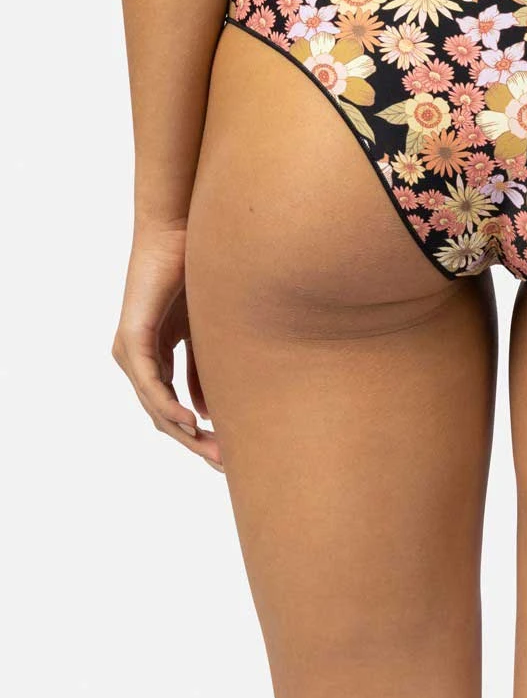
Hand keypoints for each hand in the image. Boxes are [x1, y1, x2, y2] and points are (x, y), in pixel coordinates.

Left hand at [112, 223, 221, 468]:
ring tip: (213, 450)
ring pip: (154, 405)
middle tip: (222, 464)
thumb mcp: (208, 331)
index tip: (226, 453)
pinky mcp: (131, 338)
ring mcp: (130, 350)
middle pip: (163, 415)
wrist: (181, 233)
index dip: (199, 433)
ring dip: (185, 431)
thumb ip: (207, 369)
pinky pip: (149, 383)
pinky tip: (190, 421)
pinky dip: (169, 404)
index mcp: (155, 356)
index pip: (173, 407)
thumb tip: (212, 411)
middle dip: (195, 442)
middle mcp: (137, 358)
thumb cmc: (198, 271)